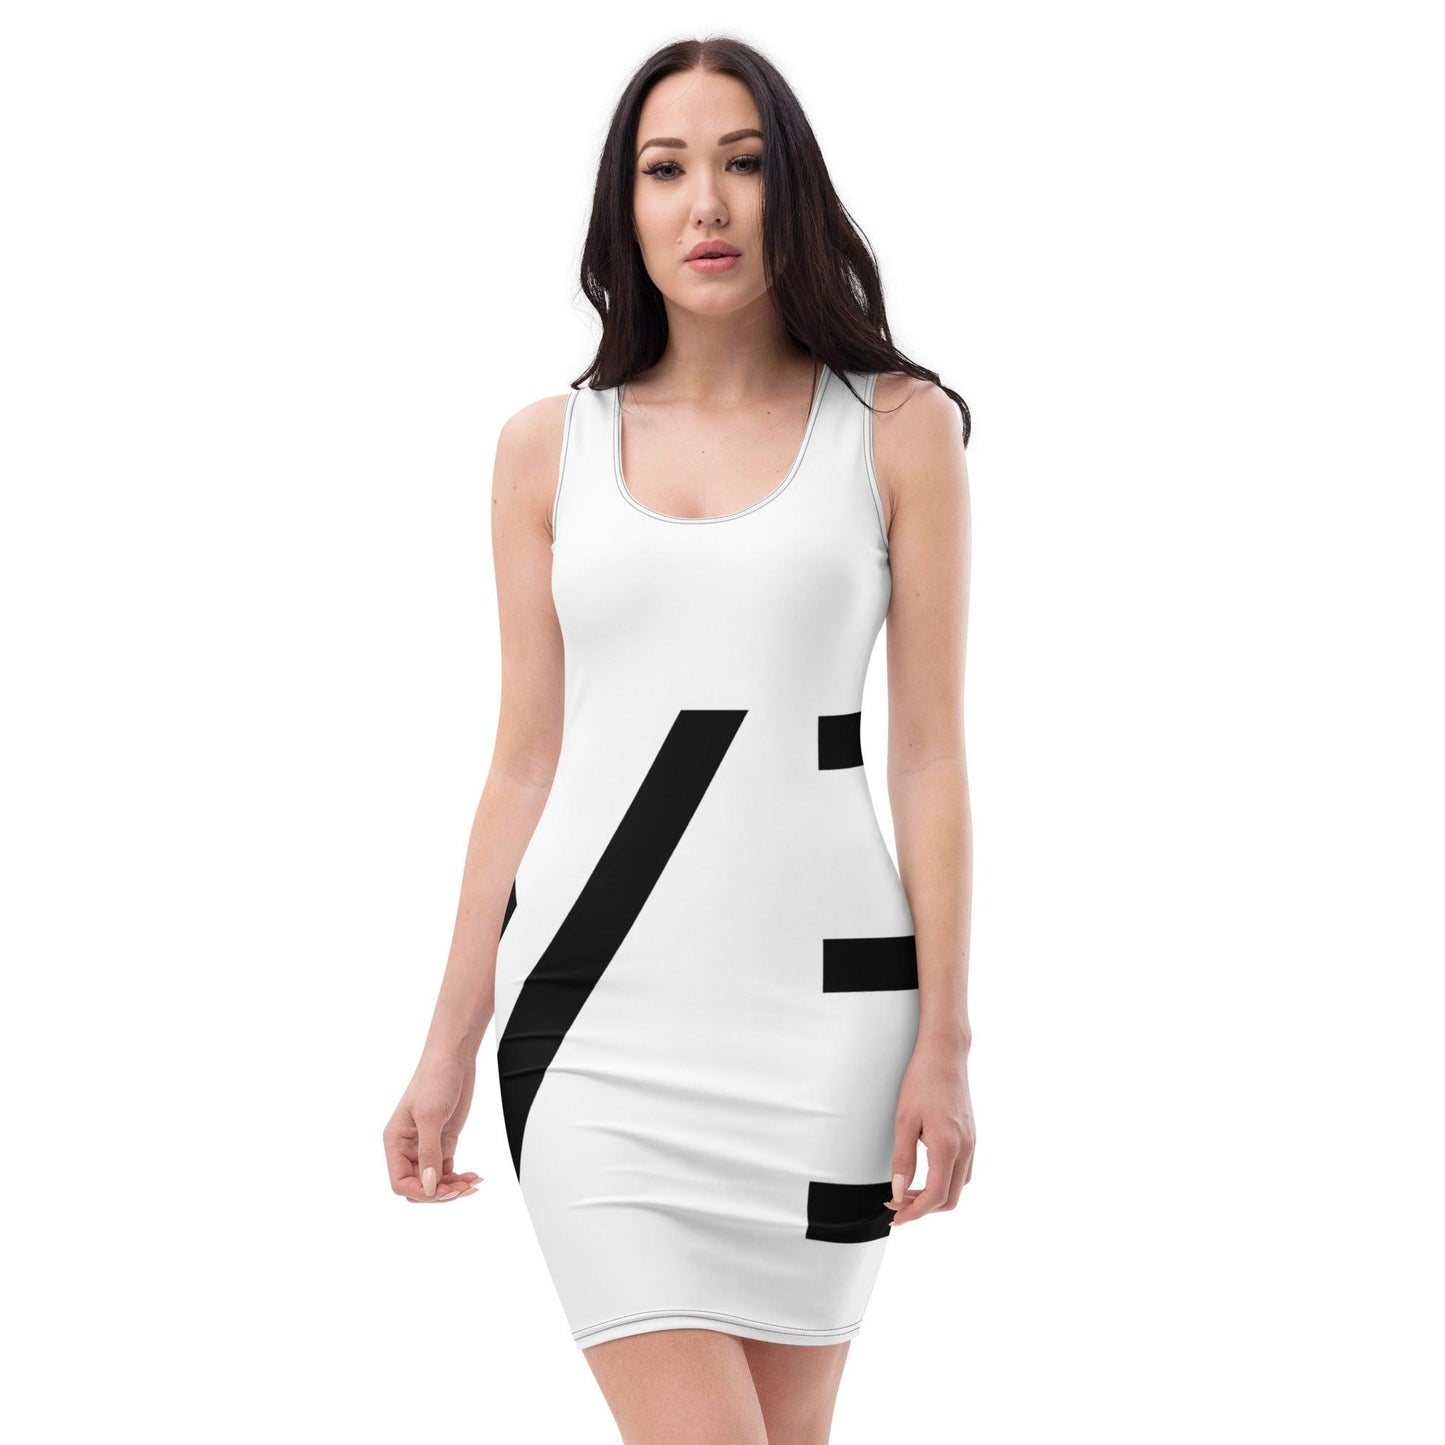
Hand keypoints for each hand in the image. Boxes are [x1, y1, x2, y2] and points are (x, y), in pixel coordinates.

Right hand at [383, 1050, 483, 1202]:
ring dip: (453, 1188)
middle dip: (439, 1192)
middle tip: (463, 1188)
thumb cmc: (435, 1079)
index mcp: (395, 1142)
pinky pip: (447, 1170)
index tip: (442, 1189)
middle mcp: (408, 1148)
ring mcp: (426, 1146)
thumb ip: (429, 1153)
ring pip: (434, 1182)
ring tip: (473, 1184)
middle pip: (418, 1186)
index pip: (400, 1182)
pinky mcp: (444, 1142)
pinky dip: (460, 1177)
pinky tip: (475, 1177)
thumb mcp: (431, 1116)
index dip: (420, 1191)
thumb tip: (428, 1187)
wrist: (454, 1058)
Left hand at [885, 1035, 974, 1226]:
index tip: (896, 1215)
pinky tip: (926, 1174)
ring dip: (935, 1196)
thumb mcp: (904, 1120)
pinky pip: (963, 1171)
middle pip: (950, 1198)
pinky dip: (945, 1182)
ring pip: (958, 1186)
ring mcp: (971, 1143)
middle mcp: (965, 1148)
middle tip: (897, 1204)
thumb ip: (902, 1159)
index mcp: (948, 1147)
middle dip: (923, 1208)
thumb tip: (898, 1191)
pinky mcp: (971, 1136)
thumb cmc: (923, 1080)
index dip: (914, 1212)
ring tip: (908, 1191)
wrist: (945, 1054)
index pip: (935, 1196)